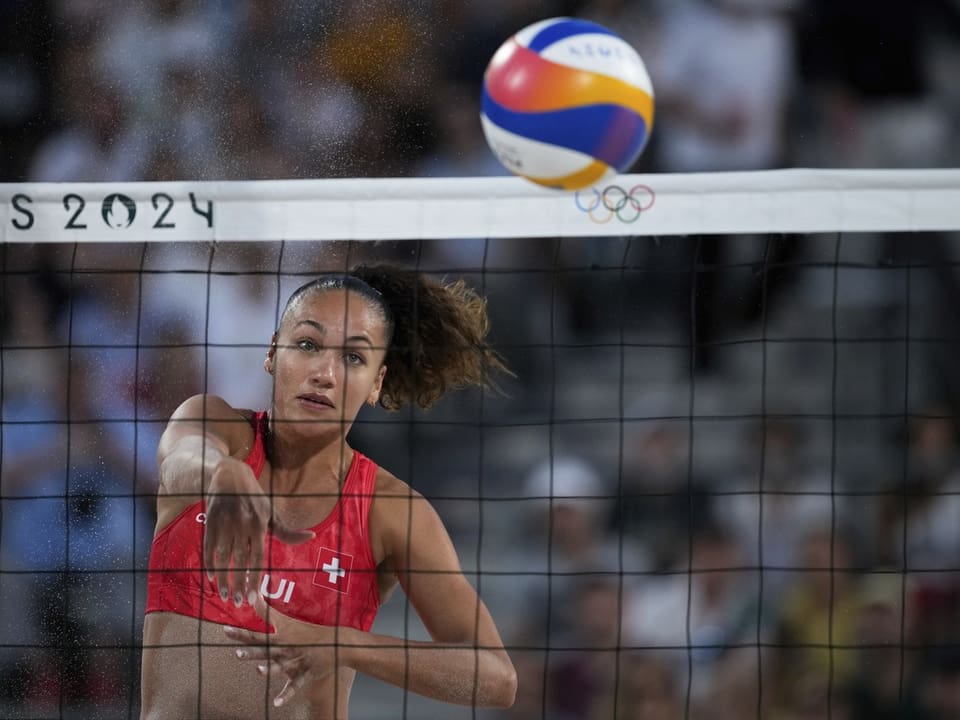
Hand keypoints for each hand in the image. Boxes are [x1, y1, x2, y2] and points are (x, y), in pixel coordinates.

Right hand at [203, 458, 313, 606]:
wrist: (229, 475)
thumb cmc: (255, 499)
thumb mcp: (271, 513)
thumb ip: (287, 531)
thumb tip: (312, 537)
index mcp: (259, 524)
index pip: (257, 558)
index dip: (255, 579)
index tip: (254, 598)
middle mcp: (241, 525)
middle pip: (239, 561)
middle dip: (238, 584)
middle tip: (239, 603)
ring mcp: (224, 524)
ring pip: (222, 558)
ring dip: (223, 579)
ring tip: (225, 596)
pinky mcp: (210, 523)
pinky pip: (208, 548)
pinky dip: (209, 564)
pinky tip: (212, 579)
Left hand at [224, 595, 349, 707]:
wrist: (335, 642)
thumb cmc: (308, 631)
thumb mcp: (288, 621)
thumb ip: (268, 612)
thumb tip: (254, 595)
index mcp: (280, 637)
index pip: (256, 635)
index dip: (240, 633)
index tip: (225, 630)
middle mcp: (286, 649)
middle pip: (266, 650)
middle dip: (253, 652)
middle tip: (238, 653)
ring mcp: (296, 661)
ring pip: (281, 666)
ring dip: (270, 669)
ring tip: (259, 671)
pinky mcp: (306, 672)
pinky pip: (295, 685)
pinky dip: (286, 694)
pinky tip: (276, 703)